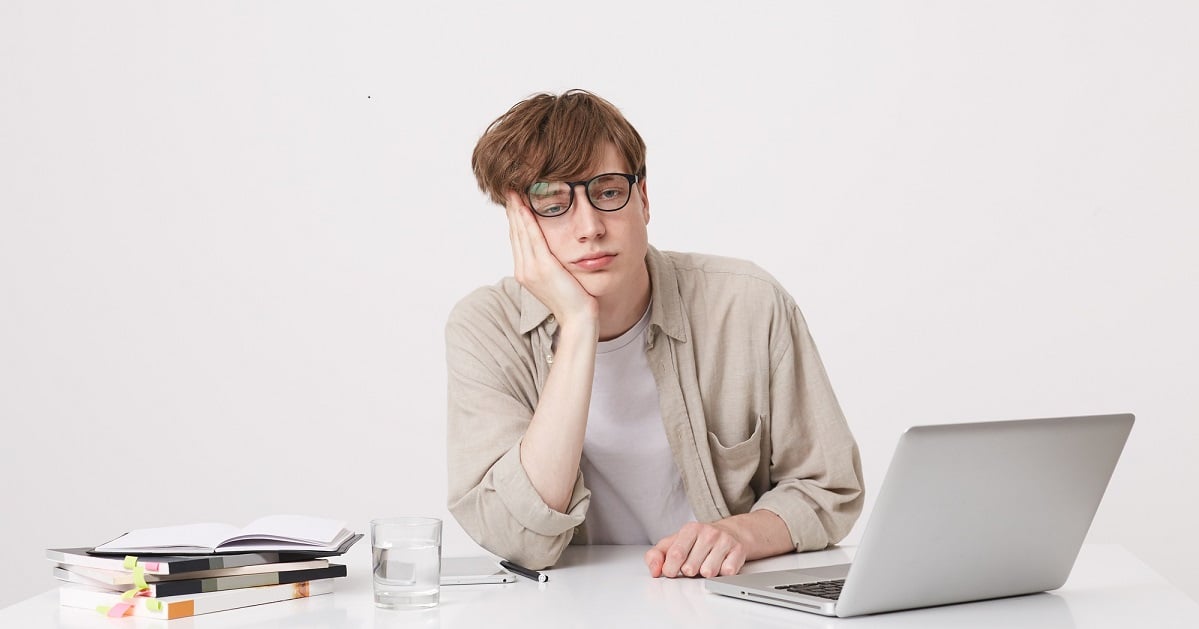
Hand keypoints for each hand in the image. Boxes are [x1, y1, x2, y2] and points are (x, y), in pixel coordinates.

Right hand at [505, 191, 597, 327]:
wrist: (578, 318)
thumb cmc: (573, 299)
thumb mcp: (557, 277)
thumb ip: (550, 262)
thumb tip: (551, 248)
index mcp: (525, 272)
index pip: (517, 239)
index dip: (514, 219)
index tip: (514, 201)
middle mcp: (524, 270)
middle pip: (515, 233)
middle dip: (512, 210)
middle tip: (509, 189)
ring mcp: (531, 269)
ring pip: (520, 233)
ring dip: (517, 210)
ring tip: (514, 192)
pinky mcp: (544, 268)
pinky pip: (533, 238)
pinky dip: (527, 221)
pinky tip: (525, 206)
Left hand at [645, 521, 746, 578]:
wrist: (730, 532)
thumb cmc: (699, 541)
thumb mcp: (674, 543)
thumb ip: (657, 555)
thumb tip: (654, 571)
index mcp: (690, 529)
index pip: (675, 555)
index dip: (671, 569)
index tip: (671, 571)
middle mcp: (708, 533)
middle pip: (691, 568)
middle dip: (689, 572)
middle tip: (693, 564)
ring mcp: (725, 541)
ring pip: (708, 573)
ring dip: (705, 573)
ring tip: (706, 564)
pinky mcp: (738, 551)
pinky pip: (726, 574)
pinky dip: (722, 574)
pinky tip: (721, 564)